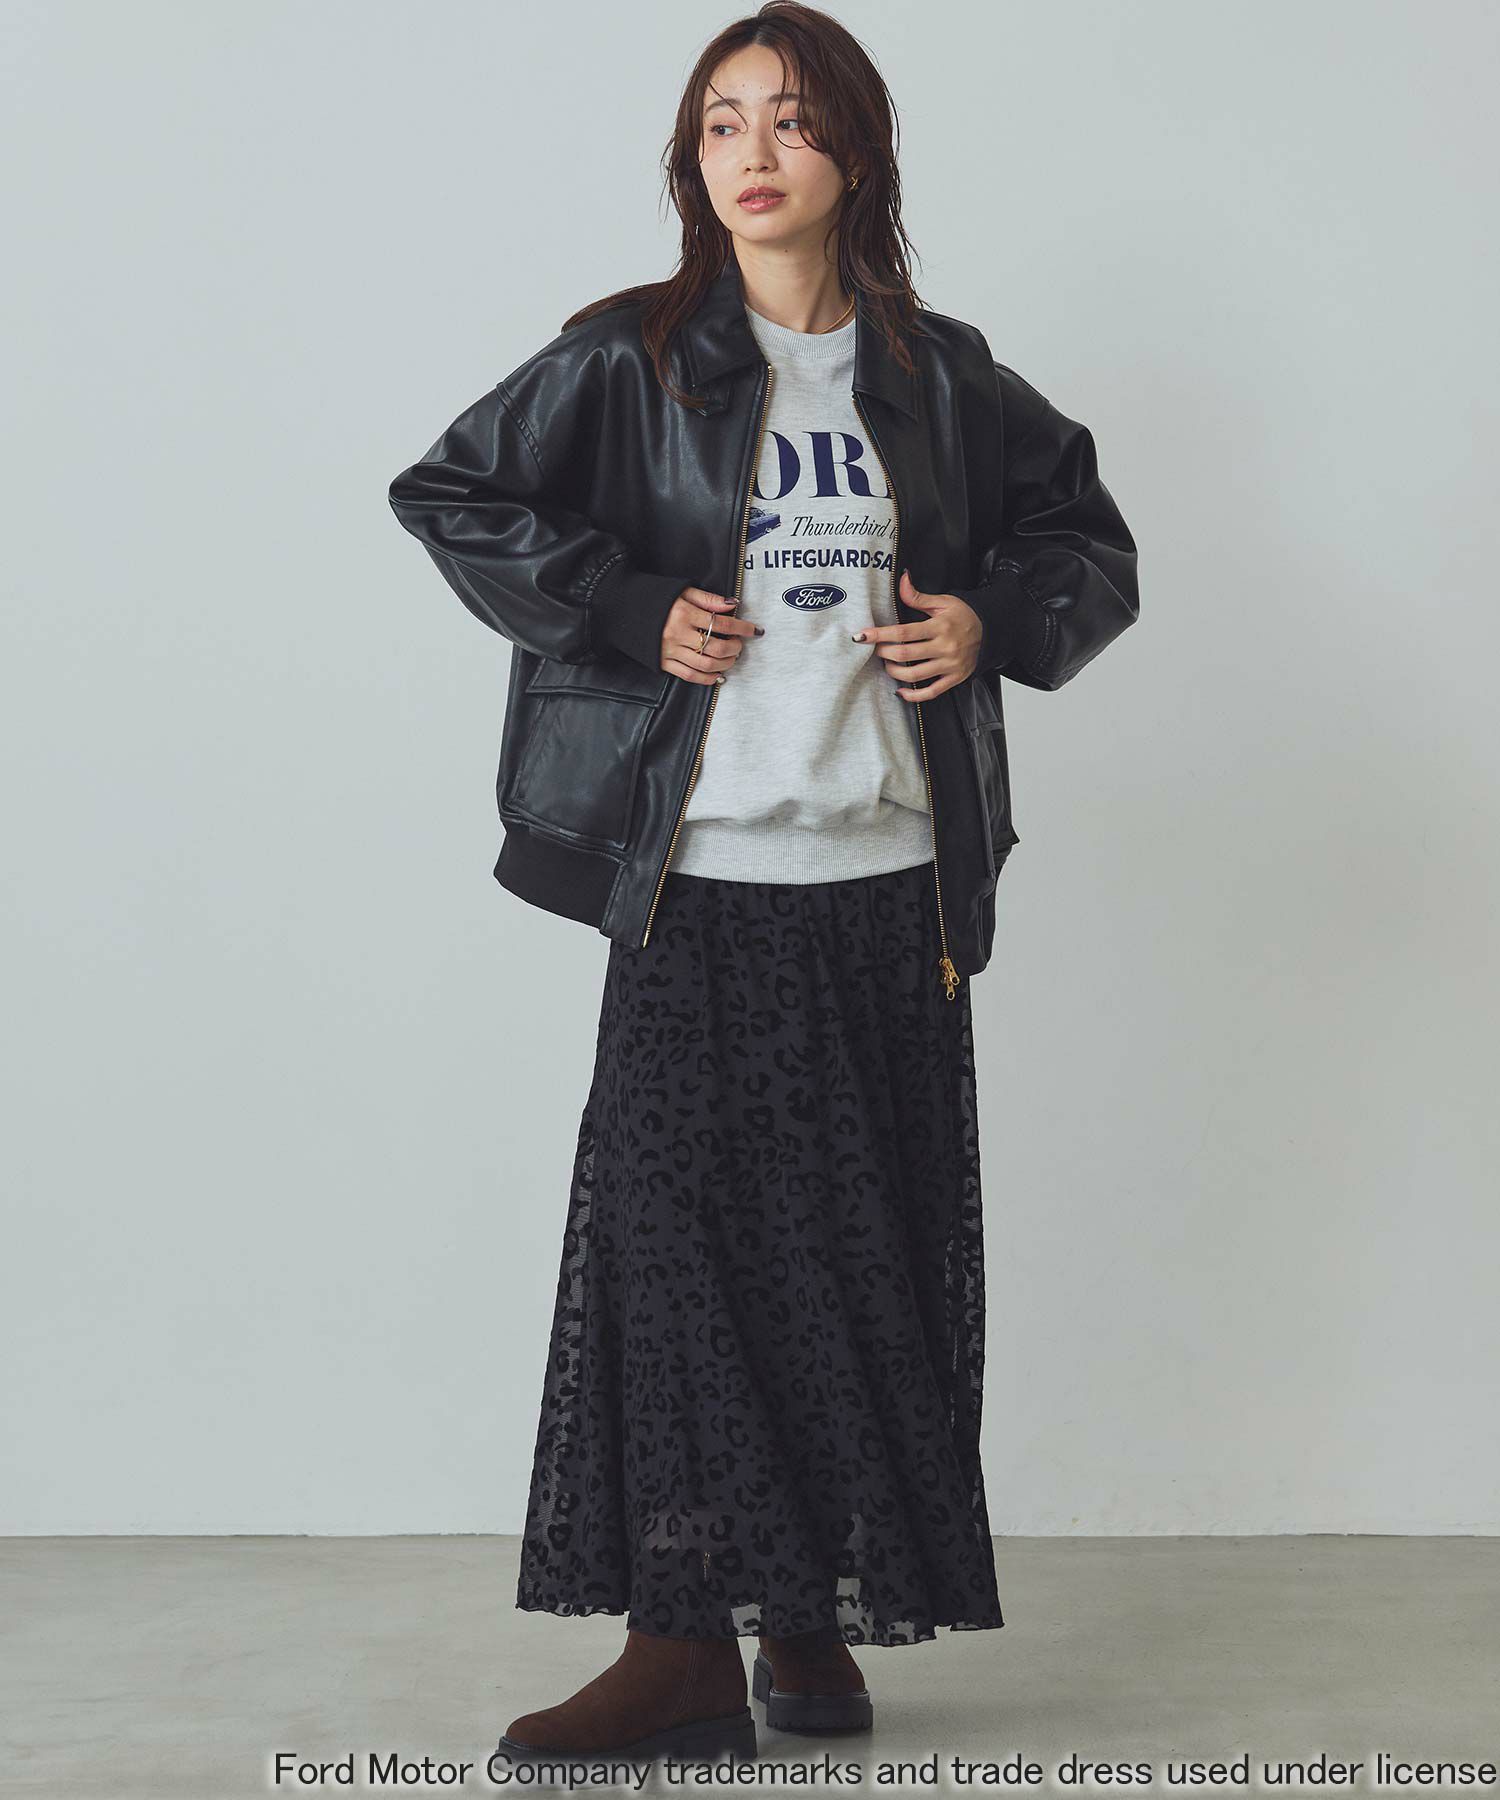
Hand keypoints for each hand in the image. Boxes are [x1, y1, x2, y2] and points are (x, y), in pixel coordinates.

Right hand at [660, 587, 760, 683]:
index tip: (753, 630)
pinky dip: (707, 678)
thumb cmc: (655, 598)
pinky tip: (717, 675)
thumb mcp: (682, 591)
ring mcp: (670, 651)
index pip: (721, 622)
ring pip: (706, 665)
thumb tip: (732, 605)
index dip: (742, 627)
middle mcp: (677, 634)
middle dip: (734, 648)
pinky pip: (689, 676)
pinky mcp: (663, 663)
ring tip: (731, 657)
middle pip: (716, 647)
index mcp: (683, 613)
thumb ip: (708, 599)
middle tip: (739, 644)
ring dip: (725, 664)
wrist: (624, 608)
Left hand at [853, 569, 980, 699]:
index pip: (903, 632)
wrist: (991, 631)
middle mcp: (945, 647)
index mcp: (940, 627)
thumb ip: (918, 596)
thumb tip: (902, 580)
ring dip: (894, 672)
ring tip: (887, 665)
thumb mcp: (943, 602)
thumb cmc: (964, 615)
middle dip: (884, 653)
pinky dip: (913, 695)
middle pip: (905, 655)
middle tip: (875, 649)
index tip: (862, 636)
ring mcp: (950, 666)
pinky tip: (901, 690)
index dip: (880, 635)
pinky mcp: (954, 679)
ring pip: (915, 675)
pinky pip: (931, 692)